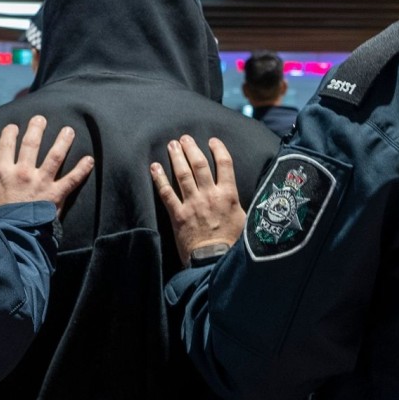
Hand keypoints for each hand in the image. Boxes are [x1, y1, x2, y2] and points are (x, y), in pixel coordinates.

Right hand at [0, 115, 93, 210]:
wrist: (9, 236)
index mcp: (2, 171)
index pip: (6, 145)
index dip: (10, 133)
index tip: (14, 127)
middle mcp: (23, 172)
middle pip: (32, 144)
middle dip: (37, 128)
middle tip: (41, 118)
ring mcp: (41, 182)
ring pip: (55, 156)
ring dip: (63, 141)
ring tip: (69, 130)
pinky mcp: (56, 195)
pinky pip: (72, 179)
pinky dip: (82, 169)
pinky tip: (90, 159)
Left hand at [151, 135, 245, 263]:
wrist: (215, 261)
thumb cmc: (232, 244)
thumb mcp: (244, 220)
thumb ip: (239, 204)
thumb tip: (239, 196)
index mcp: (228, 195)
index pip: (225, 164)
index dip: (218, 149)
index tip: (212, 141)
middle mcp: (209, 195)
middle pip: (199, 164)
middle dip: (191, 148)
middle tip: (185, 138)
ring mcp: (192, 204)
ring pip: (182, 174)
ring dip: (176, 157)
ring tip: (172, 145)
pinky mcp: (178, 215)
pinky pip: (166, 192)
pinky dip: (159, 178)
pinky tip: (154, 167)